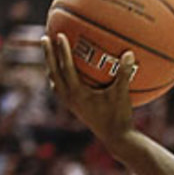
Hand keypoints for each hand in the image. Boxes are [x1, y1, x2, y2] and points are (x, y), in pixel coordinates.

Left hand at [42, 33, 137, 152]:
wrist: (115, 138)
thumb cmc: (119, 116)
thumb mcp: (122, 94)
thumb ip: (124, 73)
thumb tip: (129, 52)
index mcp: (78, 93)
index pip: (66, 68)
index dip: (62, 51)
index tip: (59, 35)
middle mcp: (70, 98)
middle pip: (54, 73)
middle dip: (48, 55)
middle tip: (44, 38)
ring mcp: (71, 104)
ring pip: (55, 82)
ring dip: (51, 66)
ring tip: (50, 54)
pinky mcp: (75, 108)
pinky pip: (61, 89)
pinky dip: (59, 78)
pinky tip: (64, 73)